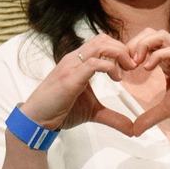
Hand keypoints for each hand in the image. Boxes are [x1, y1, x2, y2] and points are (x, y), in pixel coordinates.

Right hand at [18, 33, 136, 130]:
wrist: (38, 119)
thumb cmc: (60, 111)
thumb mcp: (94, 113)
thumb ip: (113, 117)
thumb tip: (132, 129)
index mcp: (78, 61)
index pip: (102, 43)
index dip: (120, 50)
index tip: (130, 66)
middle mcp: (74, 59)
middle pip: (103, 39)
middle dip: (123, 50)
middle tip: (132, 67)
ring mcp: (71, 66)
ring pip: (100, 45)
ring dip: (119, 54)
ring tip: (126, 71)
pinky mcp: (70, 78)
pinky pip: (93, 63)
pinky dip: (110, 68)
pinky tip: (116, 78)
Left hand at [122, 28, 169, 136]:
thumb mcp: (169, 109)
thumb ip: (151, 116)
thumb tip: (135, 131)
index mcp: (168, 61)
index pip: (145, 43)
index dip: (131, 51)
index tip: (122, 68)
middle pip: (150, 33)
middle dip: (134, 44)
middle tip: (125, 63)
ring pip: (160, 35)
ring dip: (144, 45)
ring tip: (135, 62)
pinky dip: (157, 55)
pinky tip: (148, 68)